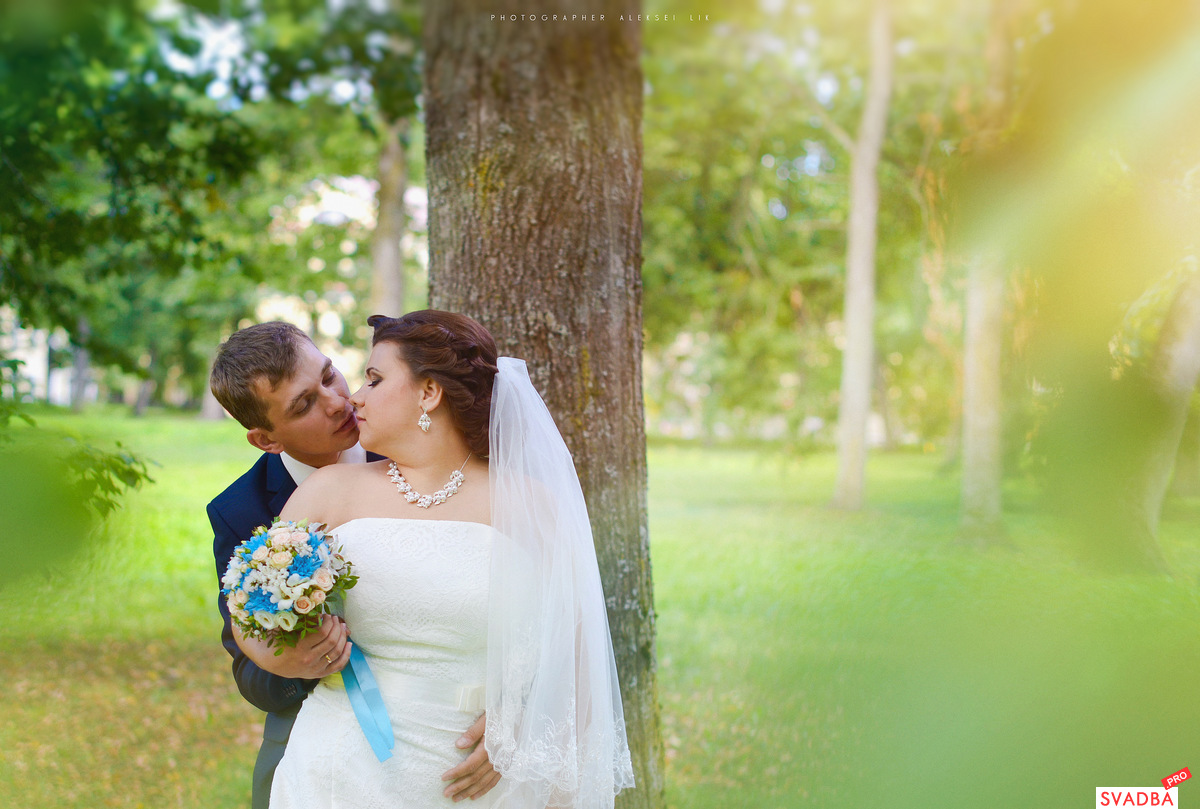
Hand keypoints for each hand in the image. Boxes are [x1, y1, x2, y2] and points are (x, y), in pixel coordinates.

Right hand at [235, 614, 351, 678]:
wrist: (271, 662)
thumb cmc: (280, 641)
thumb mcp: (290, 629)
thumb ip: (308, 622)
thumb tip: (327, 617)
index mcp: (300, 647)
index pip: (322, 632)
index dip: (329, 622)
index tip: (328, 616)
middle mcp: (308, 659)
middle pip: (331, 641)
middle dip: (337, 627)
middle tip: (336, 619)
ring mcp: (314, 668)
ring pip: (336, 652)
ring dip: (343, 637)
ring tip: (342, 628)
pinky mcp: (319, 674)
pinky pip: (338, 666)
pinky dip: (346, 655)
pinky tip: (349, 644)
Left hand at [441, 713, 499, 801]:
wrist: (521, 717)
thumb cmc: (501, 716)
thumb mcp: (486, 719)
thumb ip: (473, 732)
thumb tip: (458, 745)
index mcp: (490, 748)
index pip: (470, 765)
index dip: (456, 773)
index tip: (444, 778)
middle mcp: (496, 759)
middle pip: (475, 777)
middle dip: (460, 786)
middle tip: (446, 793)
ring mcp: (502, 764)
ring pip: (484, 782)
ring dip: (470, 791)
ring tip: (457, 798)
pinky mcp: (506, 765)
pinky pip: (494, 782)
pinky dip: (484, 790)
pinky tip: (474, 795)